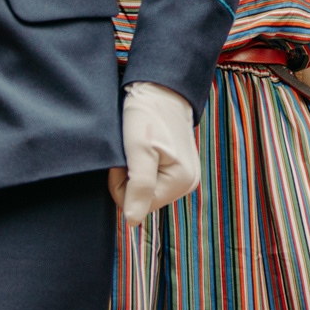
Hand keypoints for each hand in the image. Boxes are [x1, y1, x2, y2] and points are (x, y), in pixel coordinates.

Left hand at [113, 81, 199, 225]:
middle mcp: (187, 184)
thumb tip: (132, 221)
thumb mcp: (139, 149)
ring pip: (144, 190)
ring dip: (134, 171)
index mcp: (181, 182)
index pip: (134, 205)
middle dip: (128, 178)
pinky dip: (142, 166)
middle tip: (133, 149)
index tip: (127, 155)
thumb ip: (139, 186)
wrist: (162, 87)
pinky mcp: (179, 168)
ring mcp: (185, 177)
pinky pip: (151, 180)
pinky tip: (146, 148)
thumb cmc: (149, 114)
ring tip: (139, 146)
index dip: (121, 182)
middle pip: (141, 200)